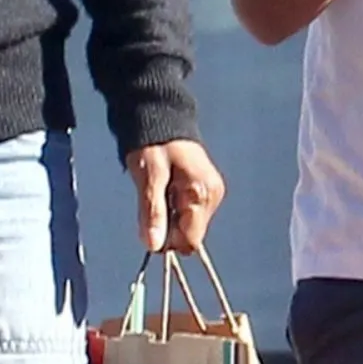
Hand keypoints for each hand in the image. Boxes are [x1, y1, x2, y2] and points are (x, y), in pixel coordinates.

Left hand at [125, 139, 224, 254]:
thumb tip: (153, 245)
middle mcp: (213, 196)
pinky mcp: (204, 190)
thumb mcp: (149, 177)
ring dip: (170, 217)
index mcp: (202, 193)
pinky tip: (166, 189)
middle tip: (152, 202)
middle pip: (190, 234)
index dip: (168, 241)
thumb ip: (153, 212)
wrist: (161, 118)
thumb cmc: (154, 144)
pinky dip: (173, 208)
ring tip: (159, 190)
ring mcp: (211, 193)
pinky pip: (188, 212)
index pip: (190, 240)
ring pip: (188, 224)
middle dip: (168, 227)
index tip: (150, 226)